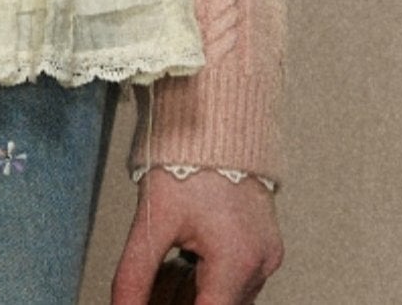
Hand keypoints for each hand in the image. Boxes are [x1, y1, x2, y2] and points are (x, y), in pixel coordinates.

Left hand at [111, 168, 282, 303]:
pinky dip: (209, 281)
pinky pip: (237, 278)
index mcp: (236, 261)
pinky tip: (180, 266)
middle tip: (150, 290)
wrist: (215, 115)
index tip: (153, 303)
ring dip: (196, 295)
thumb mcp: (152, 220)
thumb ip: (134, 275)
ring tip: (161, 276)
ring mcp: (267, 254)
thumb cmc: (186, 158)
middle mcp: (260, 263)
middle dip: (180, 301)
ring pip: (228, 298)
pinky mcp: (265, 244)